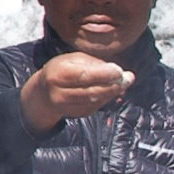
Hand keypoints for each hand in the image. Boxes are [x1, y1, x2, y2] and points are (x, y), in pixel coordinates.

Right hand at [20, 51, 135, 129]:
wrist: (44, 93)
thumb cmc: (61, 70)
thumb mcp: (72, 59)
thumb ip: (93, 63)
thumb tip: (118, 71)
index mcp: (57, 74)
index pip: (83, 76)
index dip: (103, 74)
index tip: (119, 70)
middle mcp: (59, 93)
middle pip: (91, 91)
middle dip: (113, 85)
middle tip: (129, 77)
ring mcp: (67, 106)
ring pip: (95, 101)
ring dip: (113, 92)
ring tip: (125, 82)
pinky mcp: (76, 114)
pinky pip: (96, 106)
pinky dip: (107, 98)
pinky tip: (112, 90)